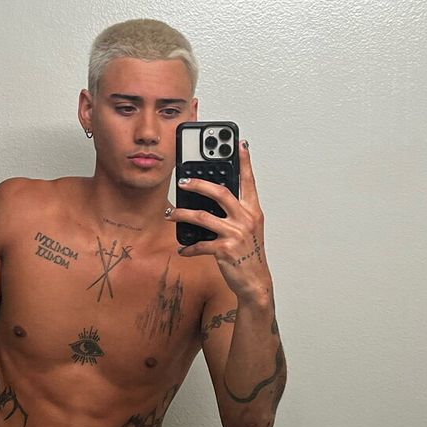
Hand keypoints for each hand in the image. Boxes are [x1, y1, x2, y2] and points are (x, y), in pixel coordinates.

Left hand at [172, 140, 269, 299]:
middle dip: (199, 184)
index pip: (248, 181)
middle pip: (220, 192)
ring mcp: (236, 234)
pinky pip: (200, 244)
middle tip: (183, 181)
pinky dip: (189, 247)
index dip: (244, 162)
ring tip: (171, 213)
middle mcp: (246, 219)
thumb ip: (236, 212)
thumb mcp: (248, 229)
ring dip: (183, 214)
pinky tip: (183, 249)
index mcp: (253, 211)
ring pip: (203, 217)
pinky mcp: (225, 250)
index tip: (239, 144)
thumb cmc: (248, 254)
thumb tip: (213, 197)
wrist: (255, 282)